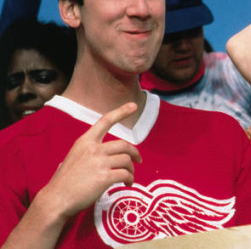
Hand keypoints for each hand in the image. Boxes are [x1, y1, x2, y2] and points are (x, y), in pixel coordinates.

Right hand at [37, 102, 141, 220]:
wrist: (56, 199)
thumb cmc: (64, 182)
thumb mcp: (72, 158)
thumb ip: (87, 153)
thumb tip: (99, 157)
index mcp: (84, 142)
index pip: (105, 121)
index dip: (120, 112)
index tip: (133, 106)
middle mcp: (93, 149)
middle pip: (123, 144)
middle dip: (134, 152)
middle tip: (138, 160)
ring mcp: (99, 162)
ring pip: (126, 160)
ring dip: (131, 169)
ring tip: (128, 177)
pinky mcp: (104, 177)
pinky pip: (125, 174)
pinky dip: (129, 179)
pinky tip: (127, 184)